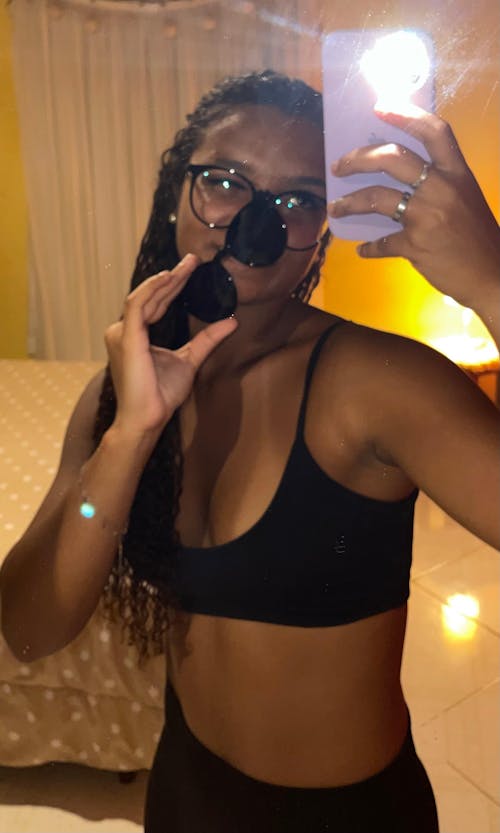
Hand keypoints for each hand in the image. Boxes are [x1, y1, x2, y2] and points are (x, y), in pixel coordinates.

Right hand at [104, 254, 237, 436]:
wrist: (147, 418)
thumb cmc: (161, 395)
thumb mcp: (190, 360)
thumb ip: (207, 340)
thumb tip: (231, 322)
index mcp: (135, 334)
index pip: (156, 303)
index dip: (173, 285)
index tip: (191, 268)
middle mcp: (123, 331)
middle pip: (151, 297)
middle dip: (173, 278)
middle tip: (193, 260)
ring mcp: (121, 333)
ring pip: (144, 297)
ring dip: (166, 280)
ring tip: (187, 266)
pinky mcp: (126, 337)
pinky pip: (138, 305)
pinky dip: (153, 289)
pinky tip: (169, 278)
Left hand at [328, 105, 499, 309]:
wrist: (491, 274)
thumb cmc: (476, 235)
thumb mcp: (464, 197)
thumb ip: (437, 183)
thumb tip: (396, 176)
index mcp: (457, 173)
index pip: (434, 132)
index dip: (406, 114)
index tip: (380, 105)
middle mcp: (441, 189)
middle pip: (393, 159)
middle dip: (359, 158)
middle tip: (339, 166)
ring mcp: (427, 217)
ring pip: (377, 197)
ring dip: (350, 202)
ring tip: (336, 208)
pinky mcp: (415, 245)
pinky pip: (382, 243)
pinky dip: (370, 247)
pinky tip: (363, 249)